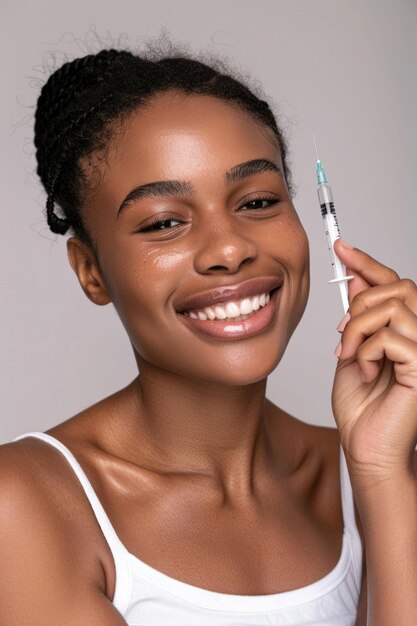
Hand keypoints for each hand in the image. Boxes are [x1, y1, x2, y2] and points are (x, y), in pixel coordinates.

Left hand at [331, 239, 416, 482]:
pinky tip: (366, 372)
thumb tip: (355, 277)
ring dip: (357, 331)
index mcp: (407, 329)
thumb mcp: (352, 350)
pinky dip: (365, 352)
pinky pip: (389, 336)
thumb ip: (358, 316)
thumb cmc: (362, 407)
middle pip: (396, 287)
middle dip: (358, 305)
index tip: (341, 246)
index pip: (394, 283)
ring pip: (391, 308)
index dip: (367, 261)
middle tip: (342, 335)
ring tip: (350, 357)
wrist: (366, 447)